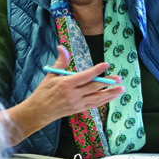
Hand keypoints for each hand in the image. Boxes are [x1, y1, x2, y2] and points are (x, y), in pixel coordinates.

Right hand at [0, 46, 123, 144]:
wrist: (38, 112)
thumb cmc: (43, 92)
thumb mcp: (51, 75)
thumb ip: (61, 62)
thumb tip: (62, 47)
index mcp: (65, 84)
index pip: (85, 76)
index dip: (96, 70)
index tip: (106, 65)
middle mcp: (73, 95)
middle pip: (93, 87)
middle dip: (107, 82)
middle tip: (118, 77)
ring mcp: (76, 104)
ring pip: (97, 98)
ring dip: (110, 94)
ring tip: (121, 89)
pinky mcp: (78, 110)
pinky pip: (94, 105)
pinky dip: (103, 101)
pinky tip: (111, 96)